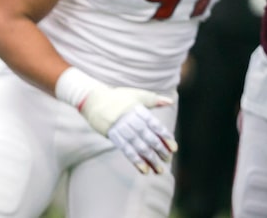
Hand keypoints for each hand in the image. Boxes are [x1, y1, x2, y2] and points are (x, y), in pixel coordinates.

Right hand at [56, 67, 176, 174]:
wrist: (93, 99)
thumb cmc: (117, 97)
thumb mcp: (136, 95)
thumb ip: (154, 100)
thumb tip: (171, 101)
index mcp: (138, 109)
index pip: (154, 125)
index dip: (164, 137)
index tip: (173, 148)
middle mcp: (130, 119)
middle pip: (147, 136)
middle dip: (159, 149)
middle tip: (167, 160)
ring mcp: (120, 127)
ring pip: (138, 145)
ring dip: (149, 158)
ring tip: (159, 170)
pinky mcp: (112, 135)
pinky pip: (125, 149)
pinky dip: (135, 160)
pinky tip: (144, 169)